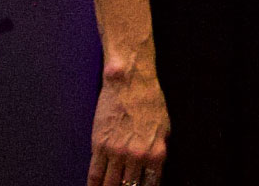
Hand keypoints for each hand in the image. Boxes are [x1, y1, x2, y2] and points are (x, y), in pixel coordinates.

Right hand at [86, 69, 167, 185]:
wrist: (130, 84)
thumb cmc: (150, 101)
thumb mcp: (165, 127)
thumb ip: (159, 149)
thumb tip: (154, 166)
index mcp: (156, 153)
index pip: (151, 183)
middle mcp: (137, 157)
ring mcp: (116, 153)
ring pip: (110, 183)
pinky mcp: (99, 146)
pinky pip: (95, 173)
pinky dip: (94, 185)